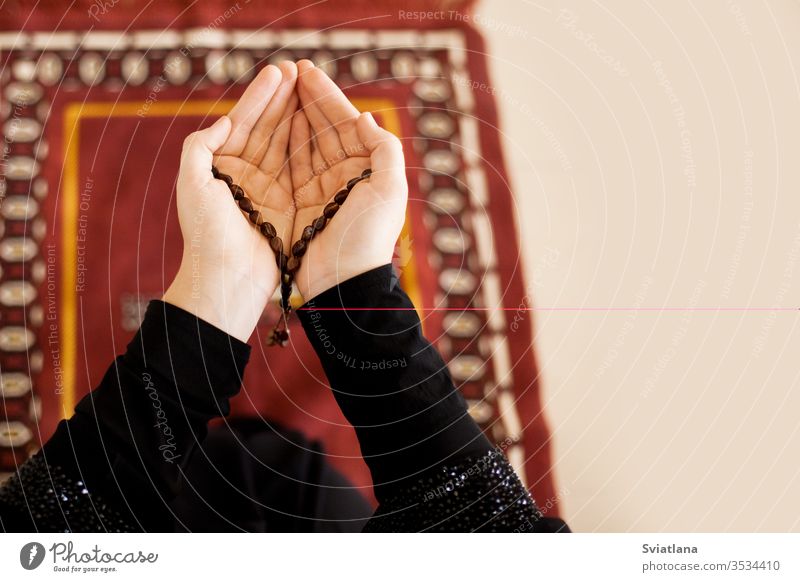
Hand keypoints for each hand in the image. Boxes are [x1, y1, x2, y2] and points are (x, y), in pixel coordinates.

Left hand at [163, 62, 297, 340]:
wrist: (228, 279)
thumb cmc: (206, 233)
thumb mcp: (192, 184)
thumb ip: (201, 147)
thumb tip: (225, 120)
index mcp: (220, 166)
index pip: (243, 123)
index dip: (260, 96)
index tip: (279, 72)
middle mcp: (245, 174)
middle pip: (266, 128)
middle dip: (281, 99)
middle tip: (299, 70)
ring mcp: (268, 188)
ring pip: (285, 143)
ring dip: (296, 114)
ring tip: (310, 87)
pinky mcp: (289, 204)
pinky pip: (300, 168)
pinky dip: (308, 144)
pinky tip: (317, 122)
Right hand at [289, 60, 407, 299]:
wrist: (344, 281)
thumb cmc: (368, 236)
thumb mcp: (389, 190)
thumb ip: (384, 150)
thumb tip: (364, 118)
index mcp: (366, 169)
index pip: (344, 124)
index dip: (327, 96)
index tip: (307, 72)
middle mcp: (343, 175)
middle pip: (322, 128)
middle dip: (307, 99)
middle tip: (288, 71)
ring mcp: (320, 188)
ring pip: (304, 142)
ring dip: (292, 114)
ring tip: (277, 87)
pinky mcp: (299, 203)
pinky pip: (289, 165)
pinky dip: (282, 142)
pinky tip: (273, 121)